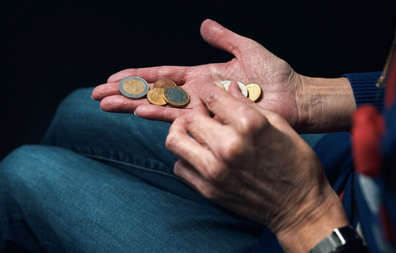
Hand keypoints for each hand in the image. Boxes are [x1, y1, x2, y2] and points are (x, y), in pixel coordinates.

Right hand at [92, 19, 302, 126]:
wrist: (295, 98)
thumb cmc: (276, 75)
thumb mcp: (247, 49)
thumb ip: (224, 38)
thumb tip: (204, 24)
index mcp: (201, 76)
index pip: (162, 75)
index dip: (137, 76)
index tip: (113, 77)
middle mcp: (197, 94)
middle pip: (154, 93)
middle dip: (126, 92)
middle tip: (98, 95)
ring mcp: (203, 108)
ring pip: (161, 106)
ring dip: (133, 104)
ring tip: (108, 104)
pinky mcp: (213, 119)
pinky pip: (181, 117)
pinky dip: (160, 114)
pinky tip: (140, 111)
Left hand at [166, 84, 348, 252]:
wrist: (300, 206)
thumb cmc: (296, 162)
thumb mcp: (281, 125)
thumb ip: (250, 105)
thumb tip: (229, 88)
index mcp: (249, 125)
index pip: (212, 97)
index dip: (208, 91)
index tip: (209, 94)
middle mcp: (228, 146)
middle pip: (189, 118)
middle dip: (195, 112)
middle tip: (203, 114)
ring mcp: (215, 170)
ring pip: (175, 141)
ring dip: (181, 132)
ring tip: (193, 132)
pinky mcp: (208, 190)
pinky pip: (180, 166)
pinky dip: (185, 157)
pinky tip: (199, 155)